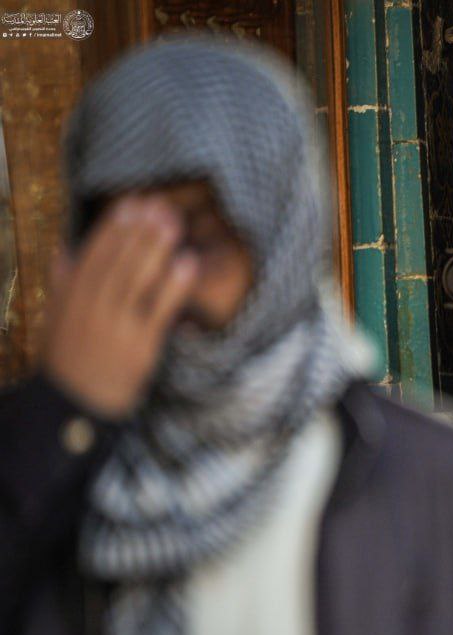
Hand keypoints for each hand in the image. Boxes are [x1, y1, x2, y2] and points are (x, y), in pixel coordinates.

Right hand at [38, 195, 198, 418]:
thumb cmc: (69, 361)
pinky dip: (174, 286)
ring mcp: (114, 327)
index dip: (113, 226)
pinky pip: (158, 311)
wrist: (74, 407)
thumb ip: (62, 284)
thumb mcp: (56, 320)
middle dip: (138, 230)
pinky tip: (189, 263)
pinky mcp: (139, 348)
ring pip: (135, 280)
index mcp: (68, 299)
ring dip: (155, 248)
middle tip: (160, 204)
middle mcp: (89, 309)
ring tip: (174, 222)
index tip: (131, 202)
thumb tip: (62, 249)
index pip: (92, 254)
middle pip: (116, 261)